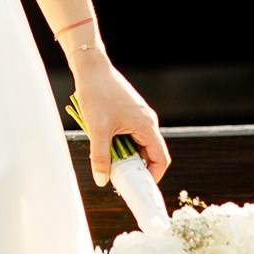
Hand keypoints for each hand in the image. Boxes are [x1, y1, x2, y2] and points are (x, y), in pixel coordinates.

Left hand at [72, 64, 169, 188]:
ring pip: (138, 143)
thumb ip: (100, 156)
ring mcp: (139, 116)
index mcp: (147, 126)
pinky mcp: (130, 112)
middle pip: (150, 153)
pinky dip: (121, 143)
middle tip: (119, 177)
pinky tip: (104, 143)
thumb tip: (102, 180)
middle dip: (136, 167)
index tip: (138, 186)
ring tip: (108, 159)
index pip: (161, 159)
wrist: (91, 68)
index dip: (153, 176)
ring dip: (126, 154)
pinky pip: (131, 134)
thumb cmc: (97, 94)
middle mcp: (148, 121)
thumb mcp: (97, 129)